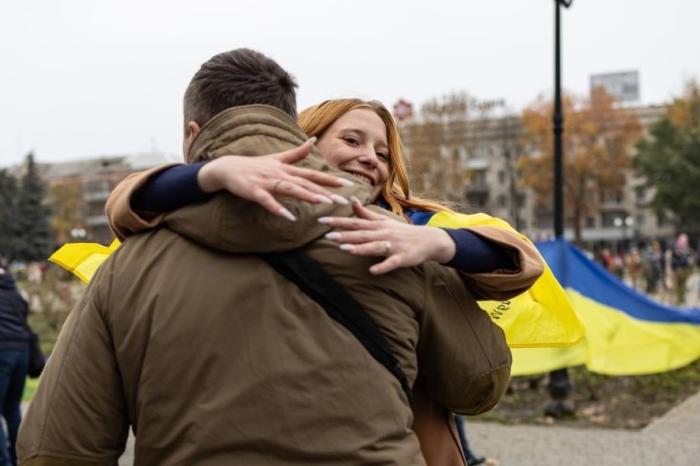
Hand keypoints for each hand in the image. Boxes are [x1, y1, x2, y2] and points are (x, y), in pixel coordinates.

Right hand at [197, 138, 352, 220]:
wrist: (228, 168)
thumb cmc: (255, 165)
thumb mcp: (277, 158)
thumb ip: (297, 153)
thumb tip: (313, 140)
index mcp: (288, 169)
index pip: (313, 174)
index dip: (331, 179)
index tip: (348, 184)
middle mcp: (280, 174)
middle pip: (306, 183)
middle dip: (325, 192)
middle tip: (342, 200)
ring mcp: (267, 182)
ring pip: (290, 189)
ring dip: (306, 195)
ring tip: (321, 203)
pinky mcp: (255, 191)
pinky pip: (268, 201)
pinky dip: (278, 209)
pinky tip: (289, 217)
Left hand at [319, 198, 455, 273]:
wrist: (428, 240)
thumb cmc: (402, 231)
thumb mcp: (383, 220)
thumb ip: (365, 213)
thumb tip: (351, 200)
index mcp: (377, 225)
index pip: (354, 222)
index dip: (338, 221)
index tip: (321, 220)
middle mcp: (383, 233)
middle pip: (362, 234)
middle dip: (345, 234)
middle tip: (328, 236)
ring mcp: (393, 246)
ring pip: (374, 246)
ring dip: (360, 248)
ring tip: (344, 249)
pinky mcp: (402, 258)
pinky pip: (391, 263)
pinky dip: (382, 266)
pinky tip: (372, 270)